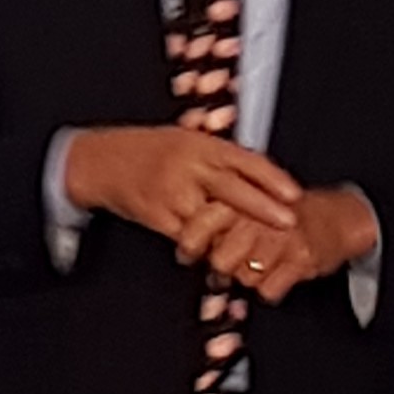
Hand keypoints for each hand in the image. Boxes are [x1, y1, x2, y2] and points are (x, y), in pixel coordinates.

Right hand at [66, 125, 300, 248]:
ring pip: (212, 219)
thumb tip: (256, 174)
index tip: (294, 193)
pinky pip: (188, 236)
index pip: (244, 160)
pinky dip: (206, 246)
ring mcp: (171, 192)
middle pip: (234, 189)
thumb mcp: (185, 140)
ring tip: (257, 246)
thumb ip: (217, 157)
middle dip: (264, 208)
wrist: (99, 162)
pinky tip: (220, 253)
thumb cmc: (145, 150)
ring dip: (235, 235)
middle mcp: (187, 167)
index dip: (273, 178)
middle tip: (289, 221)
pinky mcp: (157, 215)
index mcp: (199, 145)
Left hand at [192, 184, 380, 304]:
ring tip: (263, 262)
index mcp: (241, 199)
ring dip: (251, 277)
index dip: (190, 246)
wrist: (337, 217)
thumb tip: (185, 252)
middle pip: (220, 261)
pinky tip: (279, 271)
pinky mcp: (301, 258)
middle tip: (237, 261)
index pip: (200, 226)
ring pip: (245, 278)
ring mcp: (280, 238)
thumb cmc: (285, 214)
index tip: (187, 255)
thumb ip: (218, 222)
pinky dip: (271, 287)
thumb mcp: (248, 205)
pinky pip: (269, 290)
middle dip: (225, 267)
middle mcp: (258, 217)